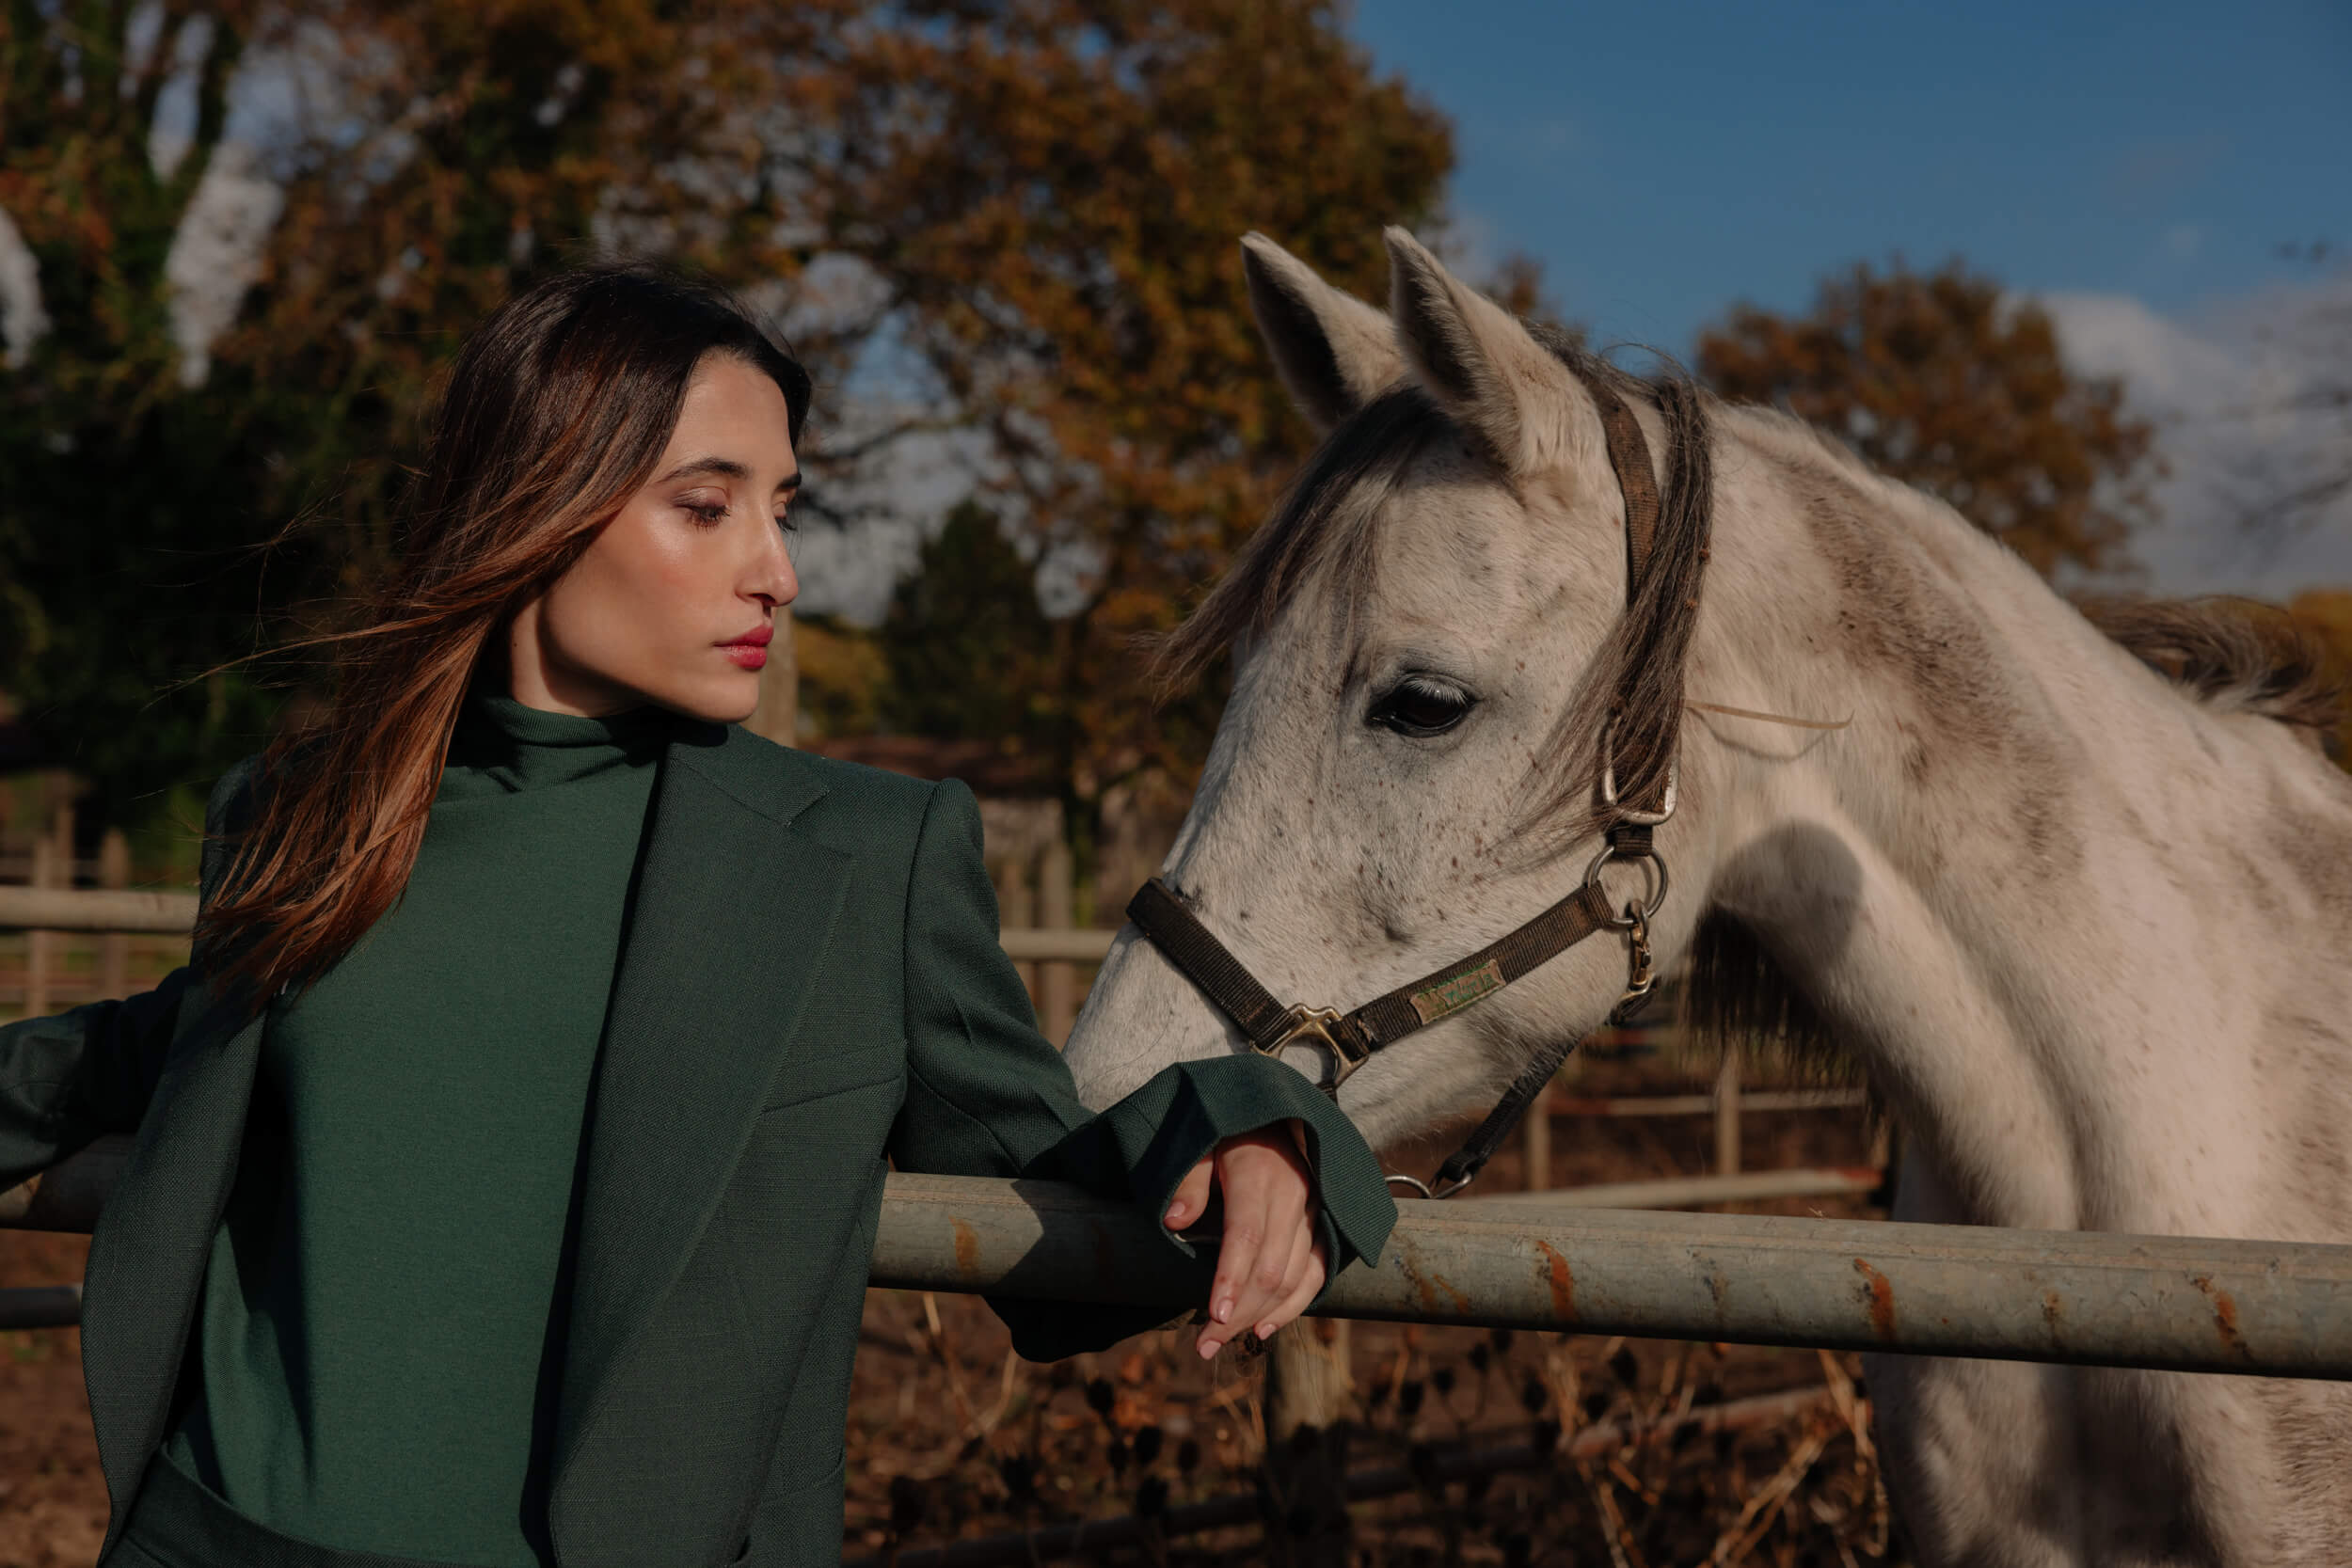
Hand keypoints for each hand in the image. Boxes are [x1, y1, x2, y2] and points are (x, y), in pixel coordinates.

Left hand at [1162, 1120, 1327, 1358]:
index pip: (1247, 1235)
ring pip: (1295, 1277)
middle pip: (1272, 1267)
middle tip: (1204, 1345)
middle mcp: (1294, 1193)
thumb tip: (1174, 1221)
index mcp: (1260, 1172)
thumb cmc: (1225, 1132)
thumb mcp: (1198, 1142)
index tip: (1213, 1316)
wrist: (1273, 1113)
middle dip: (1239, 1312)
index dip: (1231, 1279)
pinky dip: (1293, 1306)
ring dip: (1261, 1317)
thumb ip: (1187, 1180)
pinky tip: (1264, 1330)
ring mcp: (1314, 1211)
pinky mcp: (1323, 1224)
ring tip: (1222, 1342)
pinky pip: (1316, 1273)